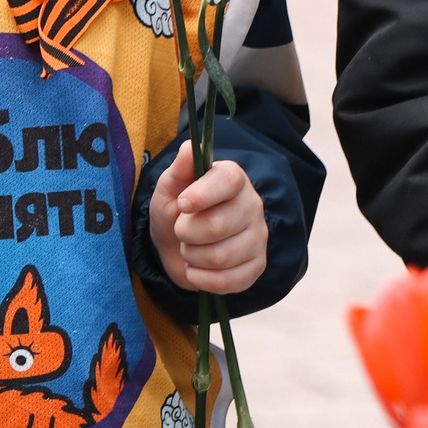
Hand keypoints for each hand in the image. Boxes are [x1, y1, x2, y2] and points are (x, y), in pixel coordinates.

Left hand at [147, 142, 267, 294]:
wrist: (178, 246)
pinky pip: (227, 282)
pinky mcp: (256, 267)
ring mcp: (258, 239)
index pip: (228, 181)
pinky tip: (196, 268)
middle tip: (181, 230)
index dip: (202, 194)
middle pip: (218, 226)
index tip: (182, 204)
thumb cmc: (176, 210)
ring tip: (189, 248)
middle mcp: (252, 206)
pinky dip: (201, 279)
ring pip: (221, 257)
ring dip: (191, 256)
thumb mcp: (169, 187)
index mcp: (233, 179)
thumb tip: (190, 146)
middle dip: (186, 233)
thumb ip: (180, 168)